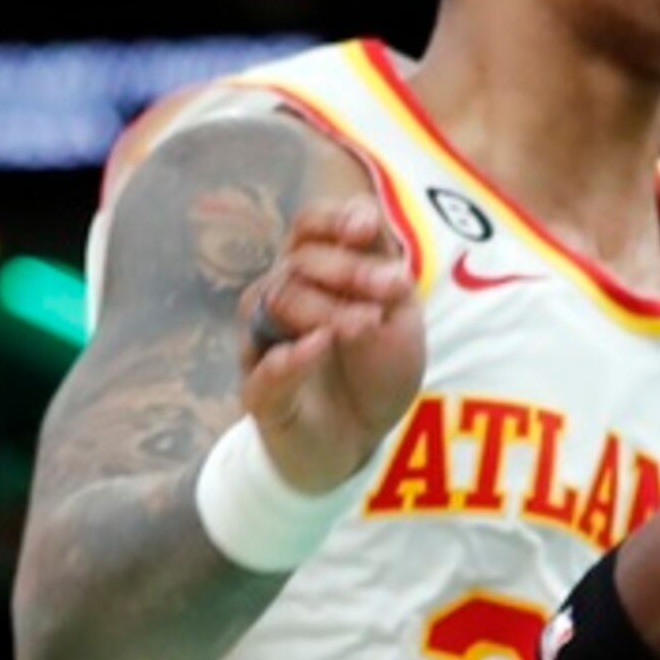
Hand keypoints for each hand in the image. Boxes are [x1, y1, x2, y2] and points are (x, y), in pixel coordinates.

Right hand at [238, 201, 424, 490]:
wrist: (363, 440)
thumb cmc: (377, 367)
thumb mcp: (399, 315)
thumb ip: (384, 273)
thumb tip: (366, 232)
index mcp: (317, 272)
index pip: (309, 227)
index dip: (333, 220)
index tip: (366, 229)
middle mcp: (282, 298)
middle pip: (298, 262)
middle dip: (349, 269)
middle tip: (394, 287)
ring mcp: (265, 344)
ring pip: (277, 304)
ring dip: (327, 309)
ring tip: (367, 324)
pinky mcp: (260, 394)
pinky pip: (263, 371)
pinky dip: (289, 358)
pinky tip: (318, 345)